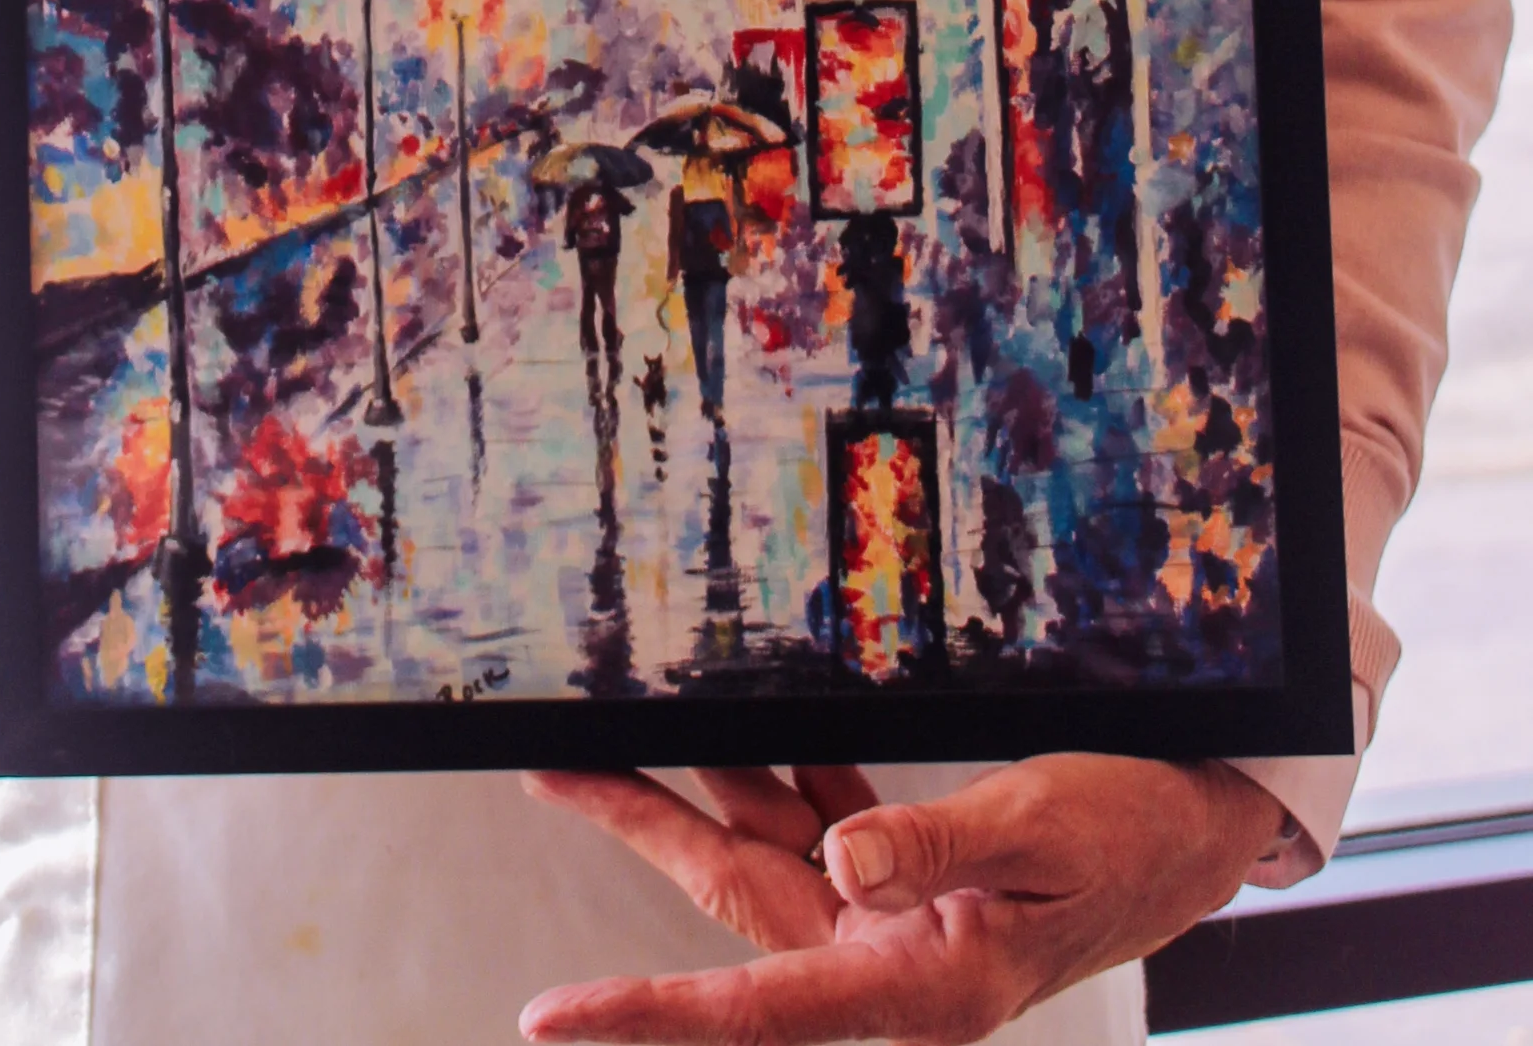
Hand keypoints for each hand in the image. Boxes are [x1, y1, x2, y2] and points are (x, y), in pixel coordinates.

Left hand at [518, 756, 1290, 1042]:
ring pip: (760, 851)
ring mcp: (891, 918)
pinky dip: (768, 776)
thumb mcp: (1038, 833)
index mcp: (917, 987)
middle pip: (732, 904)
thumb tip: (839, 866)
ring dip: (689, 792)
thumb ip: (934, 849)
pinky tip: (723, 727)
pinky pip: (811, 821)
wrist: (1194, 829)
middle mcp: (886, 961)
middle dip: (642, 826)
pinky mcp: (906, 875)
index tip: (550, 1017)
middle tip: (549, 765)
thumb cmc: (1130, 835)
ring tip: (600, 736)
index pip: (753, 1006)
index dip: (647, 1013)